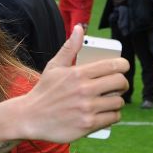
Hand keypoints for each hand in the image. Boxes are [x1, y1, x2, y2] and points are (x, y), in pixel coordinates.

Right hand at [18, 25, 128, 143]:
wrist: (30, 118)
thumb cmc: (44, 91)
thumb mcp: (54, 67)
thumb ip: (70, 48)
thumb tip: (79, 28)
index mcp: (78, 73)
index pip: (113, 65)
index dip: (123, 65)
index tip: (121, 68)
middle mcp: (84, 90)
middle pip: (121, 83)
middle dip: (122, 84)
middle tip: (117, 86)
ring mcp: (87, 108)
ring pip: (118, 102)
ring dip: (116, 101)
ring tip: (108, 101)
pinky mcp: (88, 124)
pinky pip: (113, 118)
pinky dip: (112, 116)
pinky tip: (104, 113)